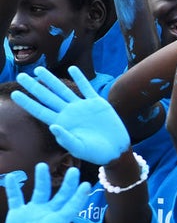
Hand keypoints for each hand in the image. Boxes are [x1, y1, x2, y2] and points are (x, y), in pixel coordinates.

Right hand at [2, 165, 91, 222]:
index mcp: (59, 222)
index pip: (72, 207)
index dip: (79, 197)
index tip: (86, 184)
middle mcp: (49, 214)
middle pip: (61, 195)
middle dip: (68, 183)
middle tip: (74, 170)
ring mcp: (33, 212)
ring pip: (40, 192)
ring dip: (42, 179)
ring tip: (42, 165)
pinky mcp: (18, 214)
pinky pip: (16, 198)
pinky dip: (14, 188)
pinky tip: (13, 176)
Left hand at [12, 66, 129, 165]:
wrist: (115, 149)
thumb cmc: (96, 153)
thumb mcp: (79, 148)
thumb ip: (66, 139)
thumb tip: (53, 127)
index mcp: (62, 124)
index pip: (40, 110)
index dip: (27, 102)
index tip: (15, 94)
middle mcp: (69, 113)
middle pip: (47, 97)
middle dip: (34, 86)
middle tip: (21, 75)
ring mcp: (82, 107)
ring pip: (63, 90)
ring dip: (51, 80)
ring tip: (39, 70)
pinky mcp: (97, 103)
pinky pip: (87, 88)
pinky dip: (80, 78)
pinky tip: (73, 69)